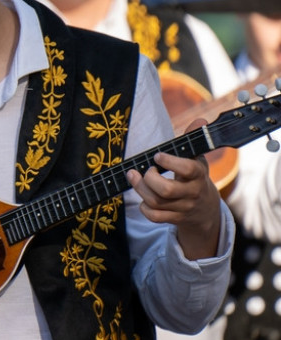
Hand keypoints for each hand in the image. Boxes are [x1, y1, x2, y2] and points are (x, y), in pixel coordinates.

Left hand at [126, 118, 221, 259]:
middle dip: (149, 179)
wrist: (206, 209)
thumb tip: (200, 121)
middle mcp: (192, 192)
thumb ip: (194, 139)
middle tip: (145, 170)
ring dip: (140, 189)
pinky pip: (155, 217)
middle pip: (166, 190)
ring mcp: (184, 207)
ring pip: (156, 202)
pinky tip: (143, 198)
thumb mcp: (196, 158)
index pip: (188, 169)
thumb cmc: (194, 176)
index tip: (157, 155)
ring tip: (134, 177)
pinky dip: (144, 208)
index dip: (170, 162)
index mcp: (198, 174)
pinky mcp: (175, 218)